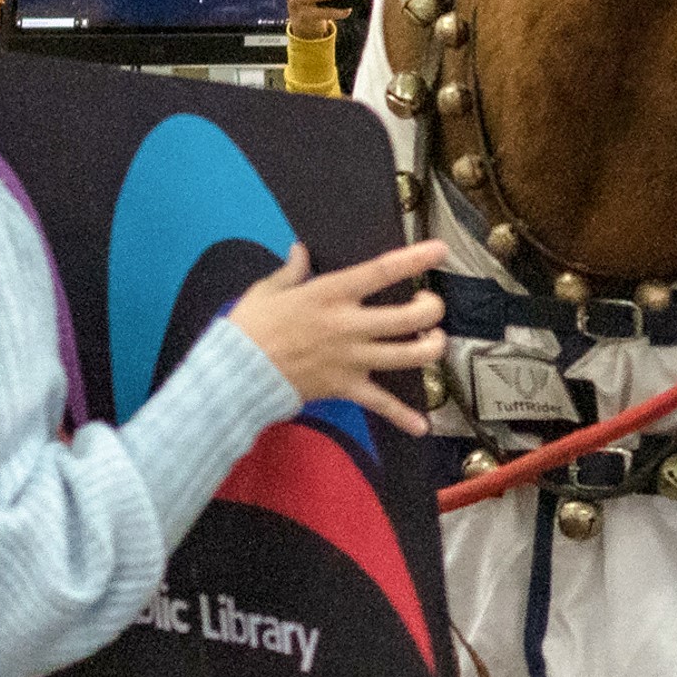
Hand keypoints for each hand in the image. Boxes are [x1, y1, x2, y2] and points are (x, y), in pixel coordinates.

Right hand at [230, 239, 448, 429]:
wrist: (235, 374)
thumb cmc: (250, 327)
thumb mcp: (268, 290)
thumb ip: (291, 269)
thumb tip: (300, 250)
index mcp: (331, 294)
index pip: (381, 271)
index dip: (414, 259)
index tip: (440, 250)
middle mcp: (349, 325)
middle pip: (409, 317)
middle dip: (432, 309)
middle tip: (432, 306)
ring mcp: (351, 359)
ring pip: (408, 356)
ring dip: (431, 349)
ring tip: (434, 341)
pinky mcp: (346, 387)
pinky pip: (381, 404)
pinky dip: (402, 417)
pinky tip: (422, 427)